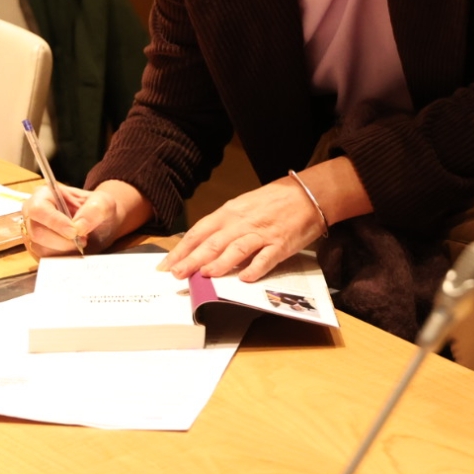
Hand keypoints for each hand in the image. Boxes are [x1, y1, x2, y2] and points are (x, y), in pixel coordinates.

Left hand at [158, 179, 325, 282]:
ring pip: (236, 248)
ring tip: (205, 275)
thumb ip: (224, 226)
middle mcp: (242, 222)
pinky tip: (245, 278)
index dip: (181, 249)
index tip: (166, 264)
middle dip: (192, 259)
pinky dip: (255, 268)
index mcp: (230, 212)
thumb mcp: (243, 207)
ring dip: (220, 263)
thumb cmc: (273, 201)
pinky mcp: (281, 244)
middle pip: (213, 242)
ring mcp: (262, 233)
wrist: (307, 194)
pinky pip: (266, 257)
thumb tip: (200, 247)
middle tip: (176, 275)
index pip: (199, 231)